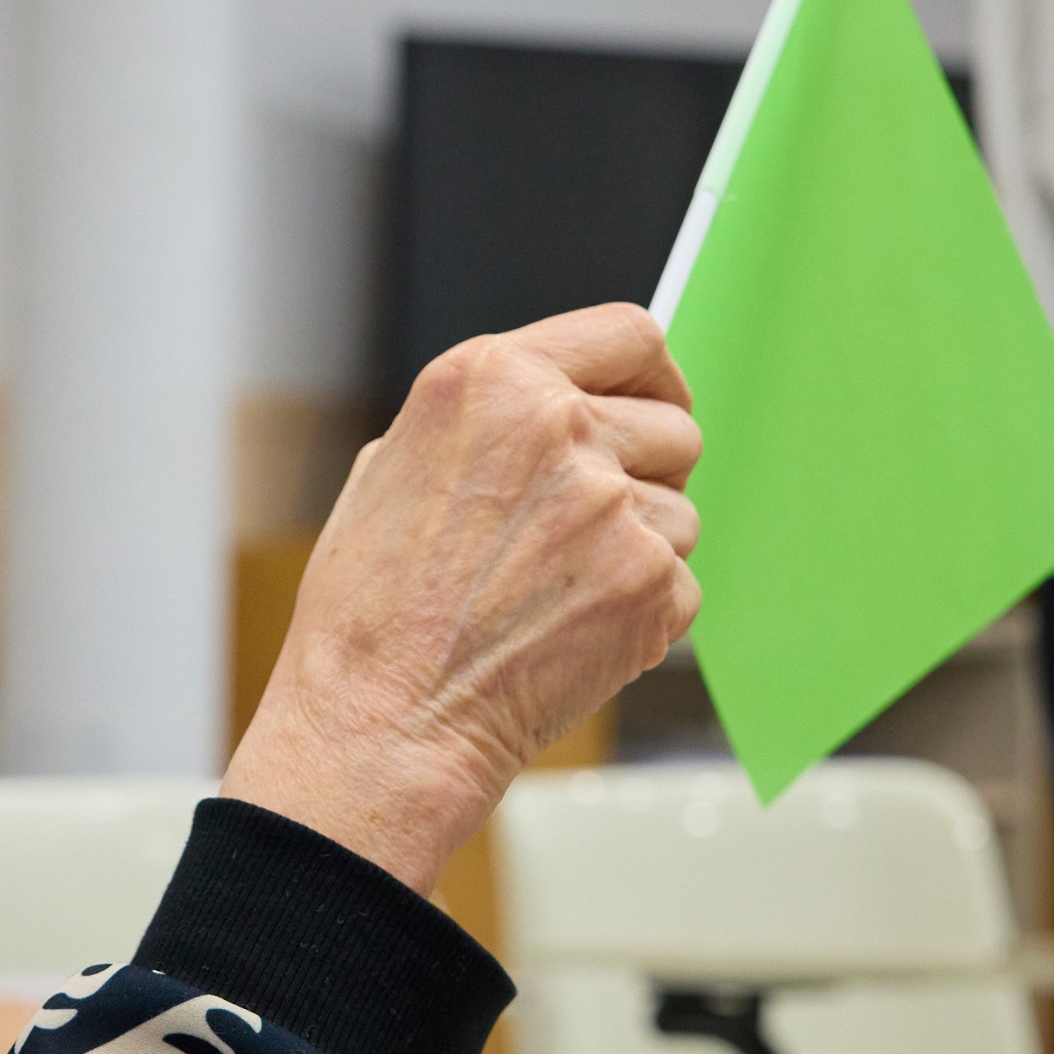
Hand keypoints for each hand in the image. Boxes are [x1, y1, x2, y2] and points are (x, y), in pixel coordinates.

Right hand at [226, 305, 703, 894]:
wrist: (382, 720)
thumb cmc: (372, 609)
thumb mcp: (394, 465)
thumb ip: (489, 422)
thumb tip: (561, 408)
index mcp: (491, 378)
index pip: (632, 334)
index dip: (649, 377)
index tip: (650, 406)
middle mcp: (558, 426)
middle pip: (674, 427)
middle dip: (645, 474)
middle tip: (582, 530)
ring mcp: (610, 505)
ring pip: (682, 512)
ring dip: (638, 549)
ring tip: (552, 592)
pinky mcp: (648, 581)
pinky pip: (682, 583)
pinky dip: (640, 612)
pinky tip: (566, 632)